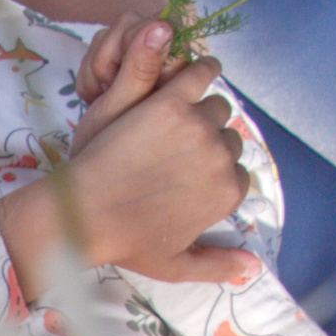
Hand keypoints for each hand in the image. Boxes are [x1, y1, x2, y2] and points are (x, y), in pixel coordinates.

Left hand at [0, 15, 258, 290]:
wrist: (84, 214)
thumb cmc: (125, 240)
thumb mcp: (174, 265)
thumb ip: (216, 264)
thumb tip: (251, 266)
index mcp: (226, 193)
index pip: (236, 170)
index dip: (214, 168)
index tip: (190, 169)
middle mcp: (221, 159)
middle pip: (228, 135)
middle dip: (208, 138)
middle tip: (178, 143)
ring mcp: (198, 128)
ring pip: (216, 105)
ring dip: (202, 106)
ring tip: (179, 112)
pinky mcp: (171, 102)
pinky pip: (200, 74)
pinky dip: (200, 69)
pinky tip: (194, 71)